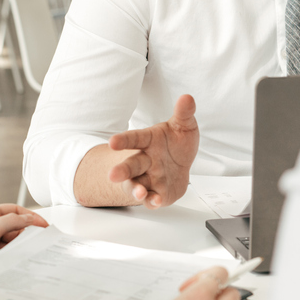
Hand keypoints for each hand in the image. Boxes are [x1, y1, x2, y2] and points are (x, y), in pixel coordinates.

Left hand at [0, 204, 47, 259]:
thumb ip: (11, 222)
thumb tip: (29, 219)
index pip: (15, 211)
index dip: (30, 216)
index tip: (43, 224)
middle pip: (15, 226)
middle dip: (25, 233)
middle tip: (37, 240)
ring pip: (10, 240)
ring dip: (17, 245)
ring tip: (23, 250)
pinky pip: (4, 251)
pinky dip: (11, 254)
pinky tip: (14, 258)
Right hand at [106, 94, 198, 208]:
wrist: (181, 164)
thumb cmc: (176, 143)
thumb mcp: (183, 126)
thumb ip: (184, 113)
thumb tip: (187, 98)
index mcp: (148, 141)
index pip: (134, 139)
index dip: (123, 140)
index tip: (112, 142)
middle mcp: (145, 160)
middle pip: (130, 165)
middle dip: (122, 170)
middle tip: (113, 175)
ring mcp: (149, 178)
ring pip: (136, 185)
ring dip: (135, 190)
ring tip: (139, 193)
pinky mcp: (157, 193)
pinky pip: (152, 199)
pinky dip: (152, 201)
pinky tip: (155, 201)